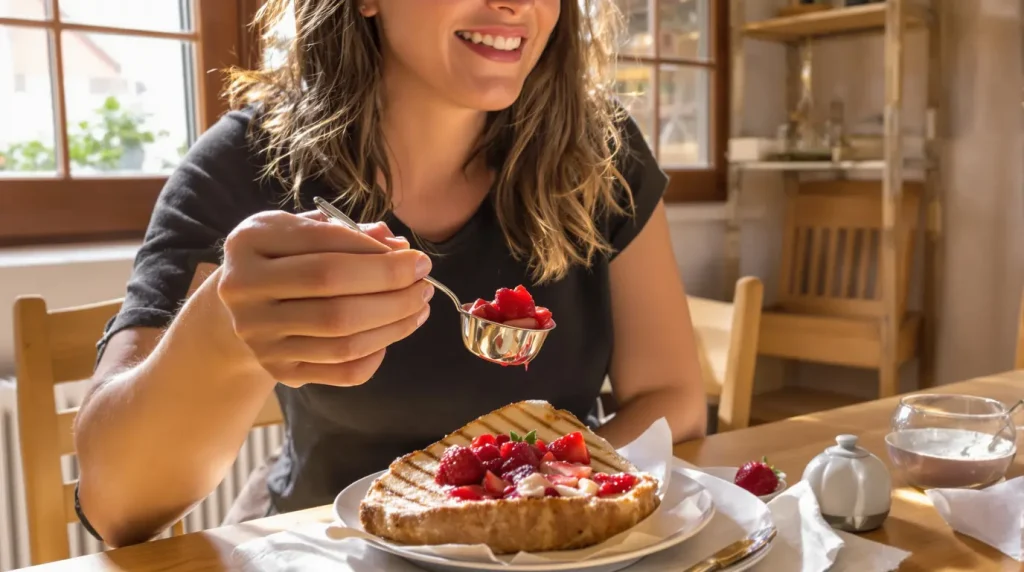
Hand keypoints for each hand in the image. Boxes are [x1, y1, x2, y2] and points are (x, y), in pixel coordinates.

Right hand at [217, 210, 432, 386]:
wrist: (245, 309)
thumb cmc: (286, 260)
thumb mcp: (305, 233)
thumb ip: (349, 233)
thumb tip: (396, 246)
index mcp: (249, 242)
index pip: (322, 242)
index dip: (376, 252)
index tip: (417, 258)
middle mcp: (244, 289)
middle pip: (330, 286)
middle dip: (390, 284)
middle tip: (424, 283)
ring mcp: (259, 336)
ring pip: (342, 335)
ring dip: (394, 321)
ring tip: (420, 307)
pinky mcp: (279, 371)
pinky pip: (342, 371)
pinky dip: (376, 354)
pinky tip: (391, 333)